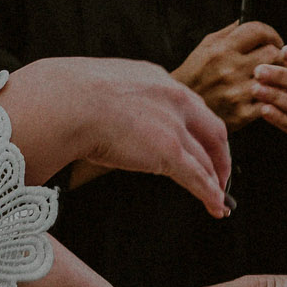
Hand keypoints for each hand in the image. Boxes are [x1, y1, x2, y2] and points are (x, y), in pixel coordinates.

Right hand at [0, 55, 231, 216]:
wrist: (66, 101)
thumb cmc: (68, 96)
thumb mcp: (102, 86)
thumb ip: (116, 99)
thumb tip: (105, 115)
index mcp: (156, 78)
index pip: (189, 105)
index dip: (199, 128)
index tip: (200, 143)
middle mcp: (173, 98)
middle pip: (212, 129)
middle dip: (218, 154)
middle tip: (220, 173)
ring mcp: (174, 125)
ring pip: (206, 157)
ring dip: (216, 179)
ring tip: (219, 197)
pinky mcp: (169, 151)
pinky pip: (198, 177)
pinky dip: (210, 194)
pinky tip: (216, 207)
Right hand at [171, 21, 283, 127]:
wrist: (180, 107)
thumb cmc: (194, 75)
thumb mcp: (205, 46)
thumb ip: (229, 32)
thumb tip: (247, 21)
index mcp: (222, 49)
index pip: (258, 31)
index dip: (271, 33)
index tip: (273, 39)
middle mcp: (230, 69)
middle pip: (273, 53)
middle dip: (277, 54)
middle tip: (276, 59)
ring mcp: (237, 92)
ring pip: (276, 77)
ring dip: (278, 76)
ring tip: (274, 76)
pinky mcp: (242, 114)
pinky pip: (271, 101)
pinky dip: (273, 97)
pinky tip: (268, 95)